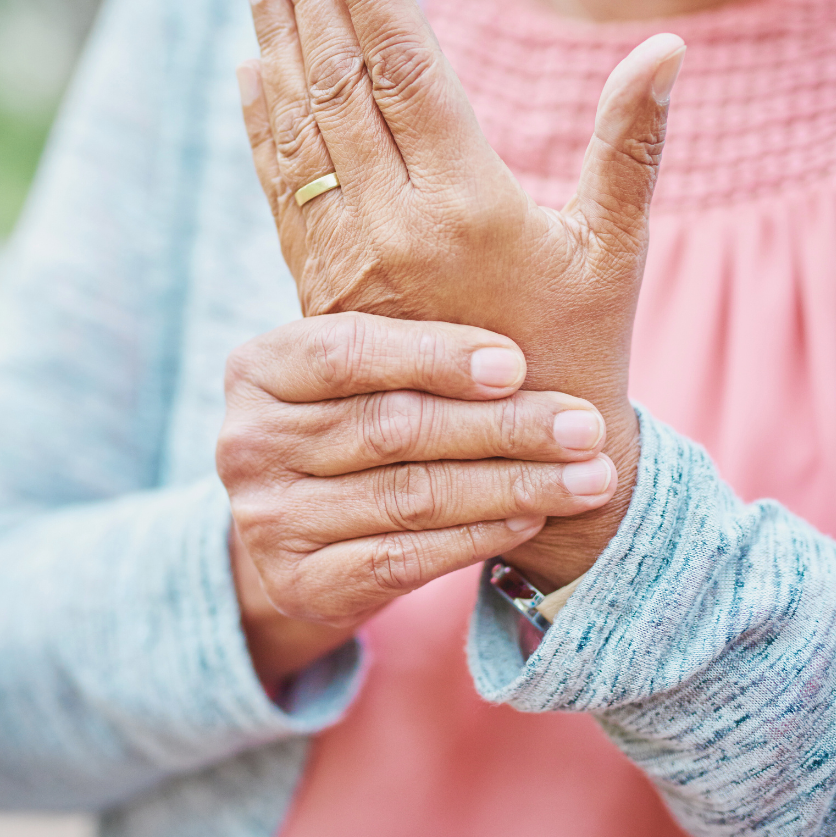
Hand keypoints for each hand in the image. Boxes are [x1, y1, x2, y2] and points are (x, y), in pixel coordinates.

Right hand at [217, 313, 613, 685]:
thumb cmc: (355, 422)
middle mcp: (246, 443)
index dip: (433, 355)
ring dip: (512, 485)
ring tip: (588, 475)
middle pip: (390, 427)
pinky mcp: (300, 583)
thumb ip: (414, 332)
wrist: (306, 528)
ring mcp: (267, 520)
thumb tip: (517, 253)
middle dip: (501, 427)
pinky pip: (404, 557)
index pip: (344, 351)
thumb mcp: (360, 370)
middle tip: (584, 425)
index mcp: (256, 369)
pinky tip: (533, 516)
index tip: (517, 363)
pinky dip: (479, 536)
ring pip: (410, 496)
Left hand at [237, 0, 685, 588]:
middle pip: (340, 84)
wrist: (514, 457)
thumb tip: (665, 47)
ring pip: (302, 133)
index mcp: (468, 203)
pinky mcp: (323, 291)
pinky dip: (265, 129)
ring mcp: (348, 261)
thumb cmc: (582, 346)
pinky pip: (284, 194)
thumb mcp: (614, 248)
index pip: (406, 67)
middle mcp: (395, 226)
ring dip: (276, 45)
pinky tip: (251, 75)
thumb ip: (631, 146)